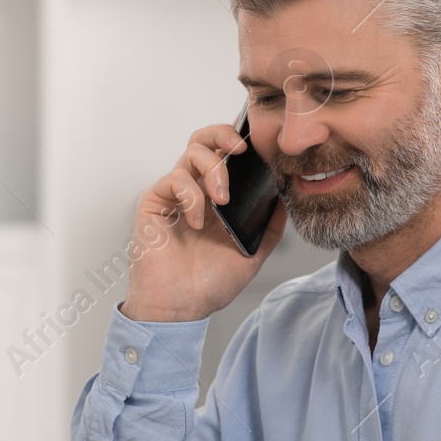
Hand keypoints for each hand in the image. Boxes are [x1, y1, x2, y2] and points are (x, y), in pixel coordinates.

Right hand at [120, 124, 286, 322]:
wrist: (181, 306)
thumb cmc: (208, 284)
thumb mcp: (252, 254)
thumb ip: (269, 227)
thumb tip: (285, 198)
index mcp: (217, 198)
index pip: (226, 155)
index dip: (239, 142)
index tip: (259, 146)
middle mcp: (195, 190)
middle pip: (205, 140)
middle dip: (224, 134)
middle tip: (241, 149)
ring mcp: (175, 195)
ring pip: (191, 152)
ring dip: (213, 169)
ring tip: (223, 198)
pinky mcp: (155, 202)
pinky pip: (174, 179)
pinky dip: (191, 196)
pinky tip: (197, 221)